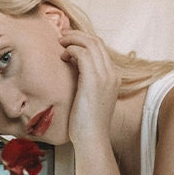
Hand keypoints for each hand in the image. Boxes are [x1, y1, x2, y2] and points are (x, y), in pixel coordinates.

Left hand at [58, 29, 119, 146]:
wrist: (92, 139)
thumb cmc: (86, 124)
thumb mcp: (89, 100)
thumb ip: (86, 84)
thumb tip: (73, 71)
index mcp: (112, 78)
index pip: (101, 49)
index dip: (84, 41)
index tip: (69, 43)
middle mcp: (111, 74)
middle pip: (97, 41)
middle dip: (78, 35)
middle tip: (62, 38)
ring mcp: (105, 76)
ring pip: (90, 43)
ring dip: (73, 39)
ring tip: (60, 43)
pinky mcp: (93, 80)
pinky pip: (82, 53)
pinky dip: (71, 49)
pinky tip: (62, 57)